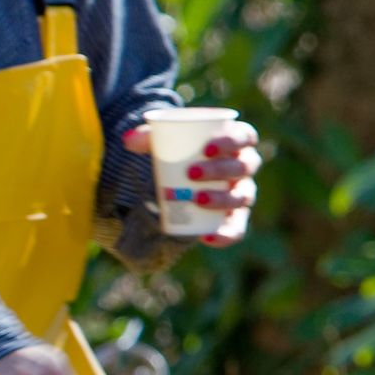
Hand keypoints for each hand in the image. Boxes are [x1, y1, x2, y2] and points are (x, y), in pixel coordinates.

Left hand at [124, 116, 260, 245]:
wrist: (182, 177)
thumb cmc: (179, 152)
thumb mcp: (164, 141)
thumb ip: (147, 137)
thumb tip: (128, 140)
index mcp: (236, 142)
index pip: (245, 136)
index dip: (232, 141)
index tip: (207, 148)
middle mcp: (245, 167)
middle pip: (244, 166)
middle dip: (220, 170)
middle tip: (191, 173)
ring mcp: (242, 192)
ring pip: (242, 196)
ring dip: (222, 198)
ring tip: (196, 199)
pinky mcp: (235, 217)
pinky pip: (237, 228)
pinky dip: (226, 235)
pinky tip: (208, 237)